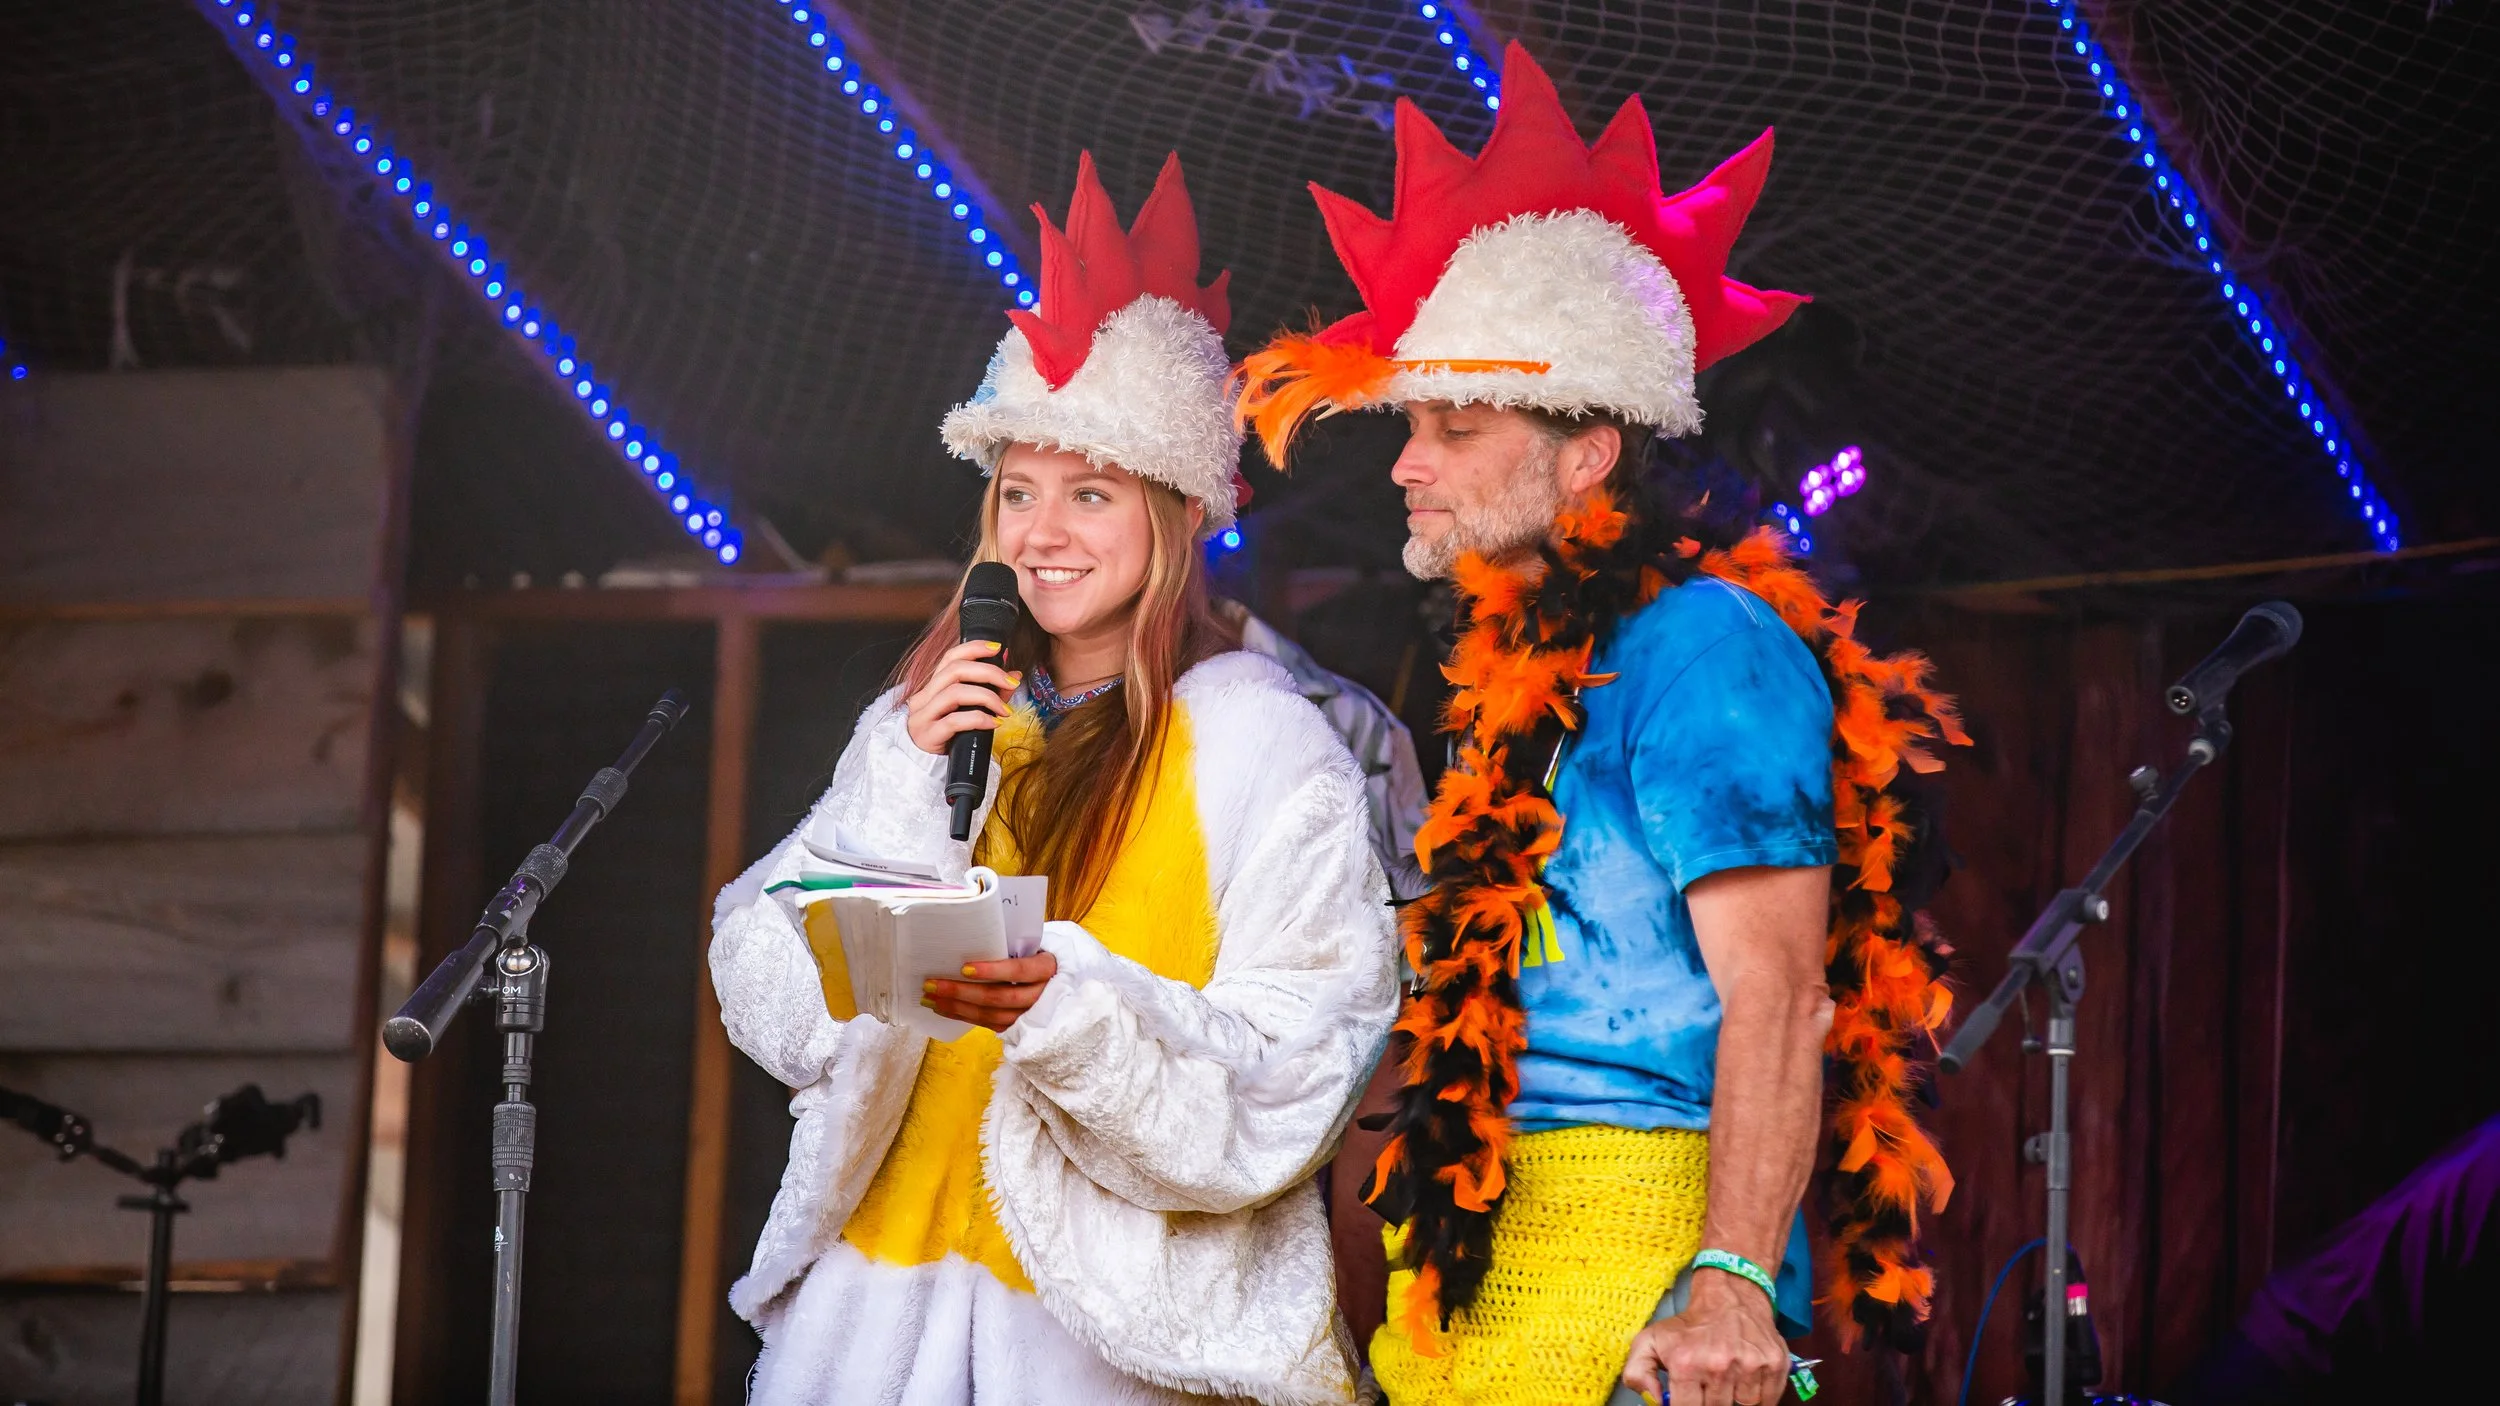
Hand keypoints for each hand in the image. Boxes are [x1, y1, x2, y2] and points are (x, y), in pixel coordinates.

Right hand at [904, 639, 1019, 755]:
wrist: (923, 765)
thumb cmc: (948, 735)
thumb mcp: (969, 710)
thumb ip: (991, 691)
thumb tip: (1014, 673)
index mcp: (933, 686)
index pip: (950, 657)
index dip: (974, 648)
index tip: (998, 648)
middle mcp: (924, 697)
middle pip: (955, 670)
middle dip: (989, 672)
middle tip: (1012, 682)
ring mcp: (923, 716)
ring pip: (955, 693)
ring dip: (987, 697)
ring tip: (1005, 709)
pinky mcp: (928, 735)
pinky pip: (954, 721)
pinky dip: (978, 719)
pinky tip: (994, 723)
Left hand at [922, 953, 1057, 1030]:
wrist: (1057, 979)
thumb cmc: (1036, 955)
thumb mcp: (1031, 945)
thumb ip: (1009, 945)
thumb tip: (967, 937)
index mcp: (1047, 968)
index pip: (1020, 971)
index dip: (993, 971)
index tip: (964, 968)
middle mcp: (1042, 995)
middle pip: (1000, 997)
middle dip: (963, 992)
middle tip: (932, 984)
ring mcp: (1030, 1015)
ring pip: (991, 1015)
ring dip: (957, 1006)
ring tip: (929, 997)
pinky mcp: (1017, 1026)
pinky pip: (987, 1024)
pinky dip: (962, 1016)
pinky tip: (942, 1008)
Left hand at [1620, 1273, 1789, 1405]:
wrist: (1729, 1296)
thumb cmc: (1689, 1325)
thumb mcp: (1650, 1341)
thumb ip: (1637, 1373)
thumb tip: (1654, 1401)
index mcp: (1687, 1363)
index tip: (1689, 1398)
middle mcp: (1719, 1365)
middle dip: (1710, 1402)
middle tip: (1707, 1387)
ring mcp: (1750, 1366)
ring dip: (1735, 1400)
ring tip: (1726, 1381)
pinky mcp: (1774, 1365)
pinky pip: (1768, 1401)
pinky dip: (1758, 1397)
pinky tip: (1745, 1381)